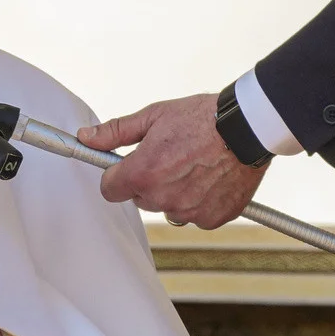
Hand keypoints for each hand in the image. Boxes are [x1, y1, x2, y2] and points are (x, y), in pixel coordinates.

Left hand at [76, 93, 267, 228]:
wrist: (248, 127)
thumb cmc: (202, 118)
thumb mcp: (153, 117)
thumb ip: (115, 133)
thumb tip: (86, 138)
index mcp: (142, 174)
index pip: (109, 190)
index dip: (117, 176)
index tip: (127, 167)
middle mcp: (162, 198)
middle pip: (140, 198)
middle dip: (148, 182)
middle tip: (170, 158)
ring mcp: (189, 211)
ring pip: (167, 207)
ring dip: (174, 193)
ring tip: (194, 166)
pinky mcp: (212, 218)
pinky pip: (195, 215)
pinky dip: (200, 201)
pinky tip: (210, 178)